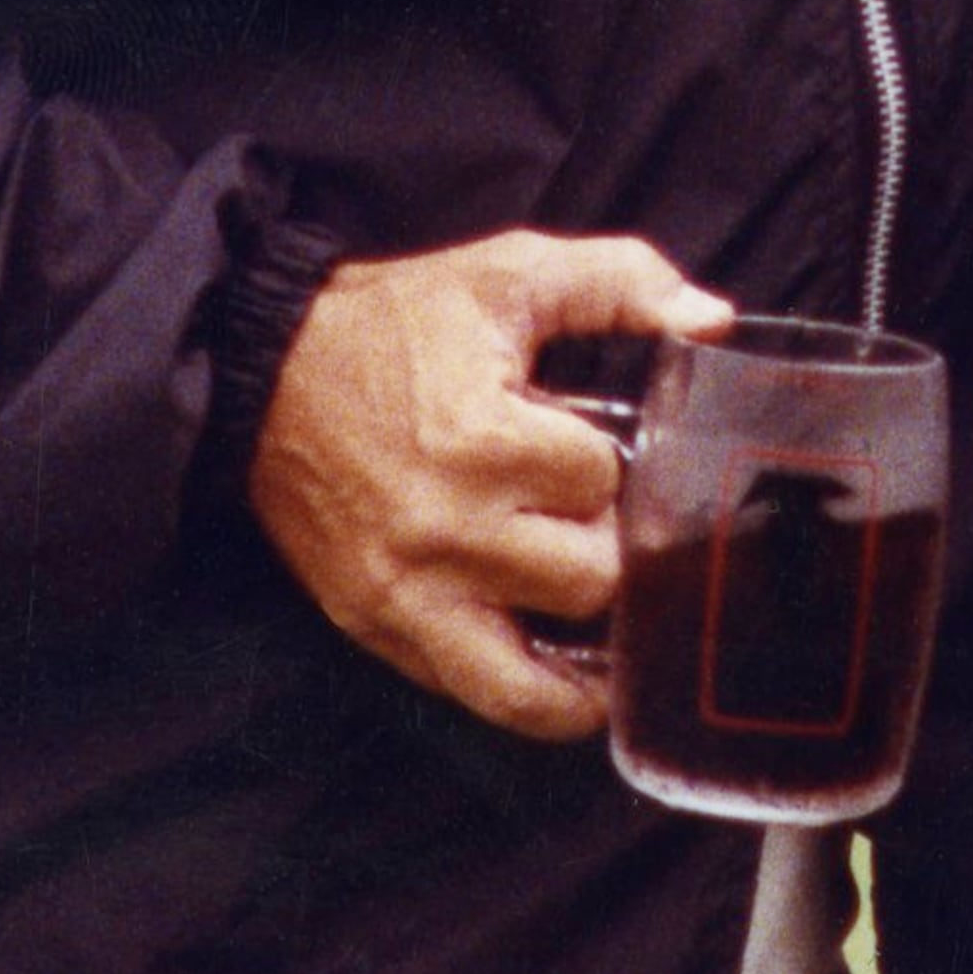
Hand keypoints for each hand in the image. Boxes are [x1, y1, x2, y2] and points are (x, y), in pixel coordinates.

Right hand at [248, 225, 732, 738]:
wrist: (259, 376)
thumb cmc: (391, 325)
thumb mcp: (507, 274)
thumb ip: (621, 281)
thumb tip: (713, 320)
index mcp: (482, 441)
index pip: (603, 483)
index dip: (606, 466)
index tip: (584, 450)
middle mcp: (446, 532)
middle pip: (590, 579)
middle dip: (603, 545)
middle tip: (585, 519)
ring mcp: (408, 592)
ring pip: (543, 670)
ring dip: (585, 645)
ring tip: (607, 623)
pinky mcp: (379, 627)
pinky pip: (481, 696)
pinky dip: (536, 699)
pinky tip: (573, 679)